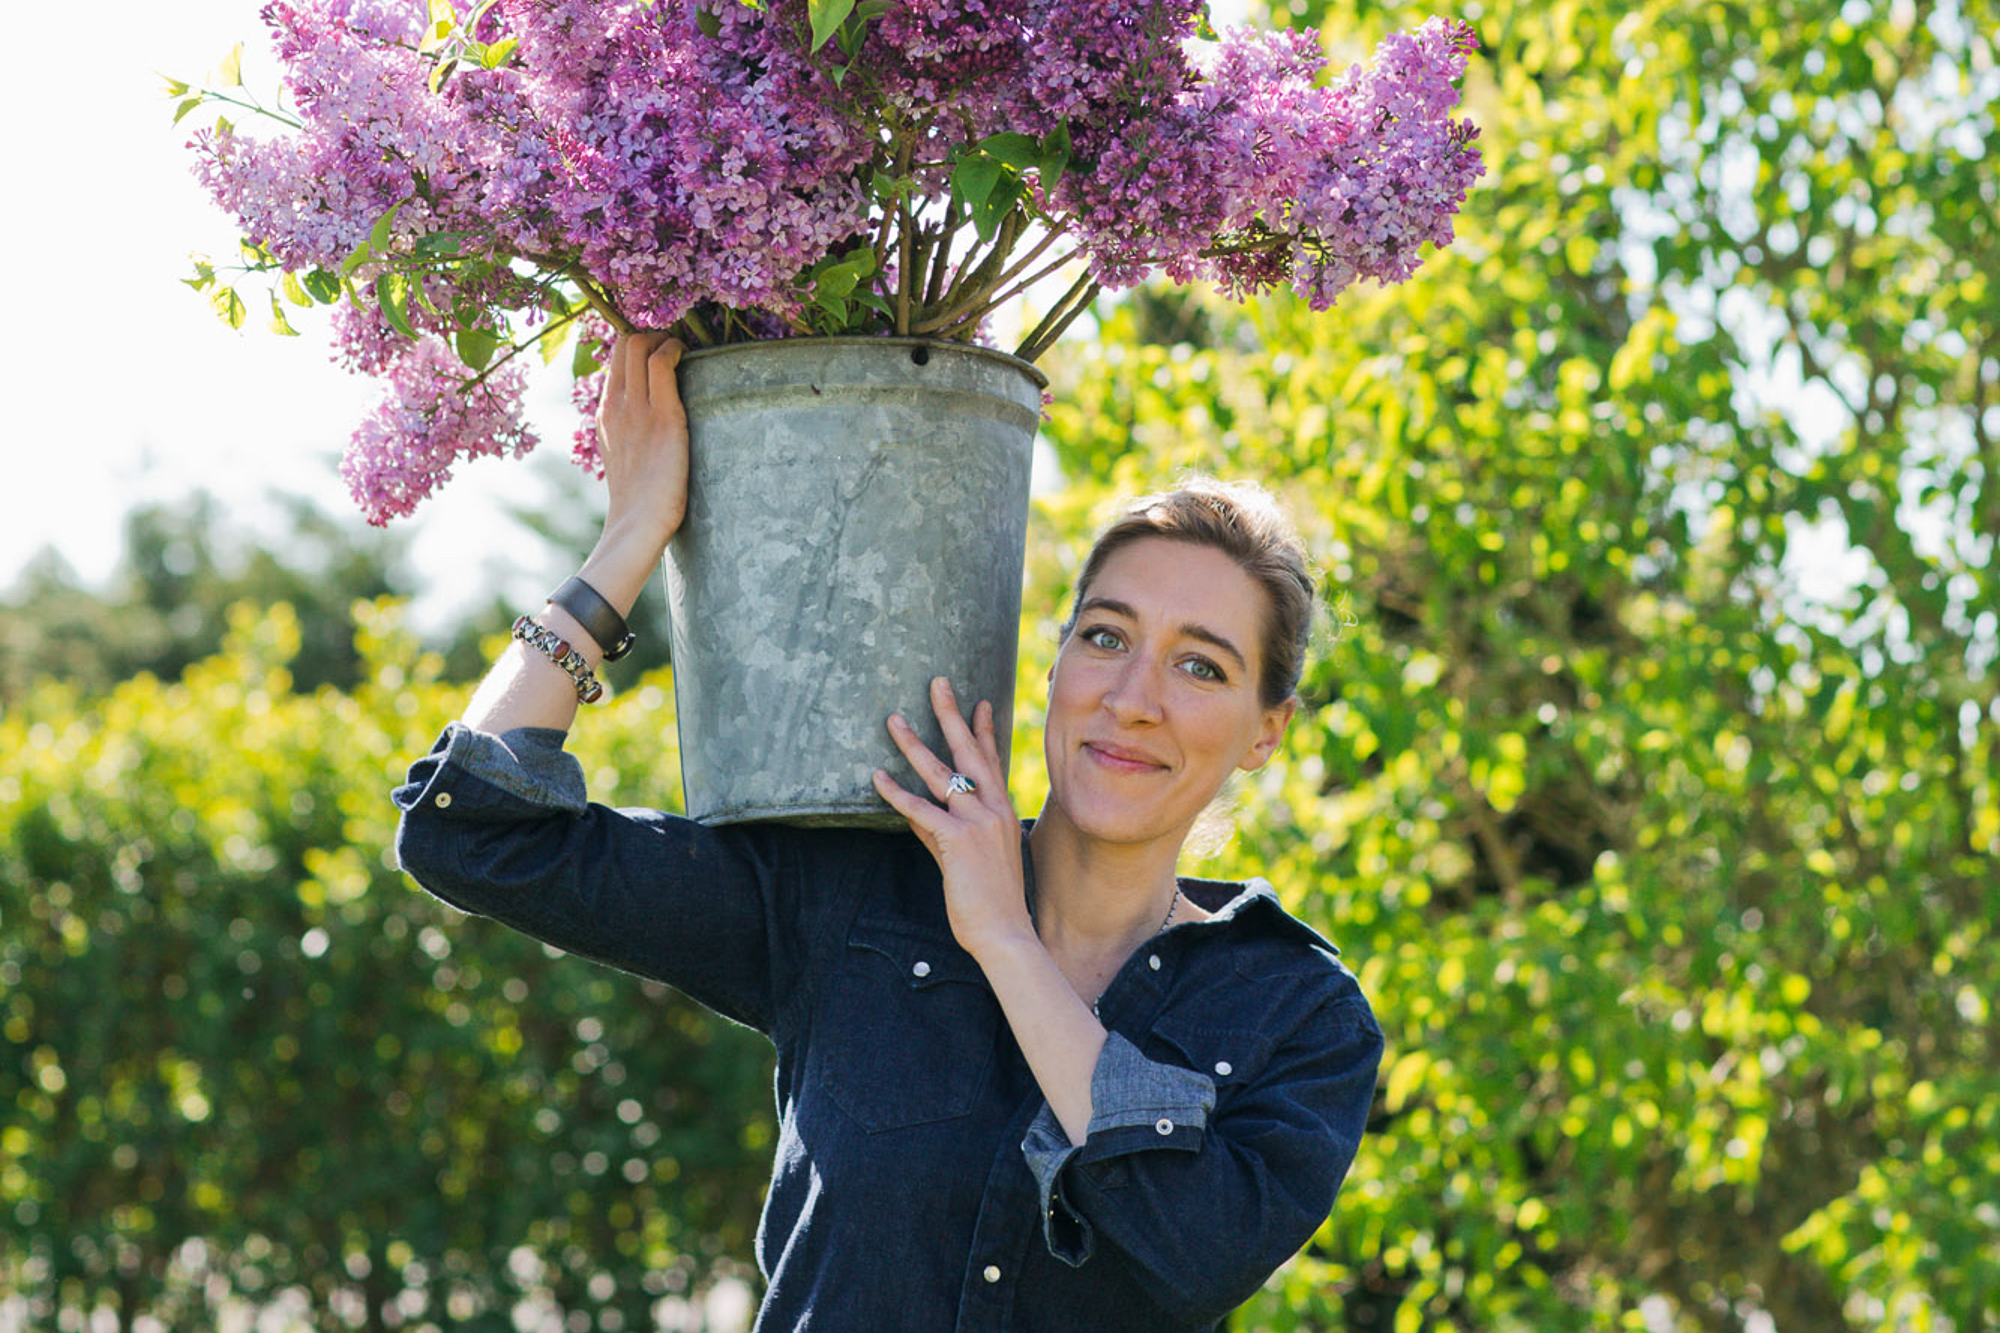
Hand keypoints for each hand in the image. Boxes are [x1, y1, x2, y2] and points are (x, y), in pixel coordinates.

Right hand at [596, 331, 688, 550]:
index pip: (614, 358)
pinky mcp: (663, 417)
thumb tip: (645, 420)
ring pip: (638, 346)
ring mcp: (636, 409)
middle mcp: (616, 404)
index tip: (661, 350)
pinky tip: (686, 358)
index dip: (637, 343)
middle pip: (624, 343)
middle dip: (652, 334)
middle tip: (675, 349)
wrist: (638, 524)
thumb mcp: (624, 455)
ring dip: (665, 339)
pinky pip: (660, 365)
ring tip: (683, 353)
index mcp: (606, 412)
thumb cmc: (640, 498)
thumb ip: (629, 430)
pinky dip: (674, 350)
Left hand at [873, 677, 1035, 958]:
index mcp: (1002, 812)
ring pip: (941, 772)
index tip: (979, 701)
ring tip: (893, 720)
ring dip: (914, 743)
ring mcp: (978, 822)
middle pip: (969, 751)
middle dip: (952, 714)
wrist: (1005, 932)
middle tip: (937, 682)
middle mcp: (993, 809)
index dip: (983, 730)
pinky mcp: (958, 839)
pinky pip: (921, 808)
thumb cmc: (990, 902)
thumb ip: (943, 833)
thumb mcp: (968, 859)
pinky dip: (896, 791)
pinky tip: (878, 776)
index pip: (991, 761)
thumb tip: (916, 814)